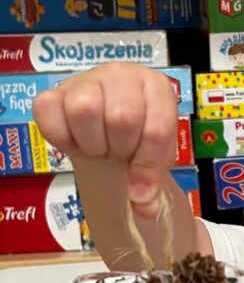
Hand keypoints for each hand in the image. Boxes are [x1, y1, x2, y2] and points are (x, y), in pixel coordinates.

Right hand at [32, 63, 178, 219]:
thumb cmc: (137, 138)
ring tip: (98, 147)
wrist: (110, 130)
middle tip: (118, 153)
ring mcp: (87, 78)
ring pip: (84, 108)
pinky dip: (61, 137)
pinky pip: (47, 110)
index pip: (156, 128)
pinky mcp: (54, 90)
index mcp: (156, 88)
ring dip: (92, 142)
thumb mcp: (154, 158)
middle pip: (122, 117)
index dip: (148, 165)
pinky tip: (75, 141)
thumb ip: (152, 181)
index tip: (140, 188)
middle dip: (120, 148)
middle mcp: (122, 75)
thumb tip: (142, 207)